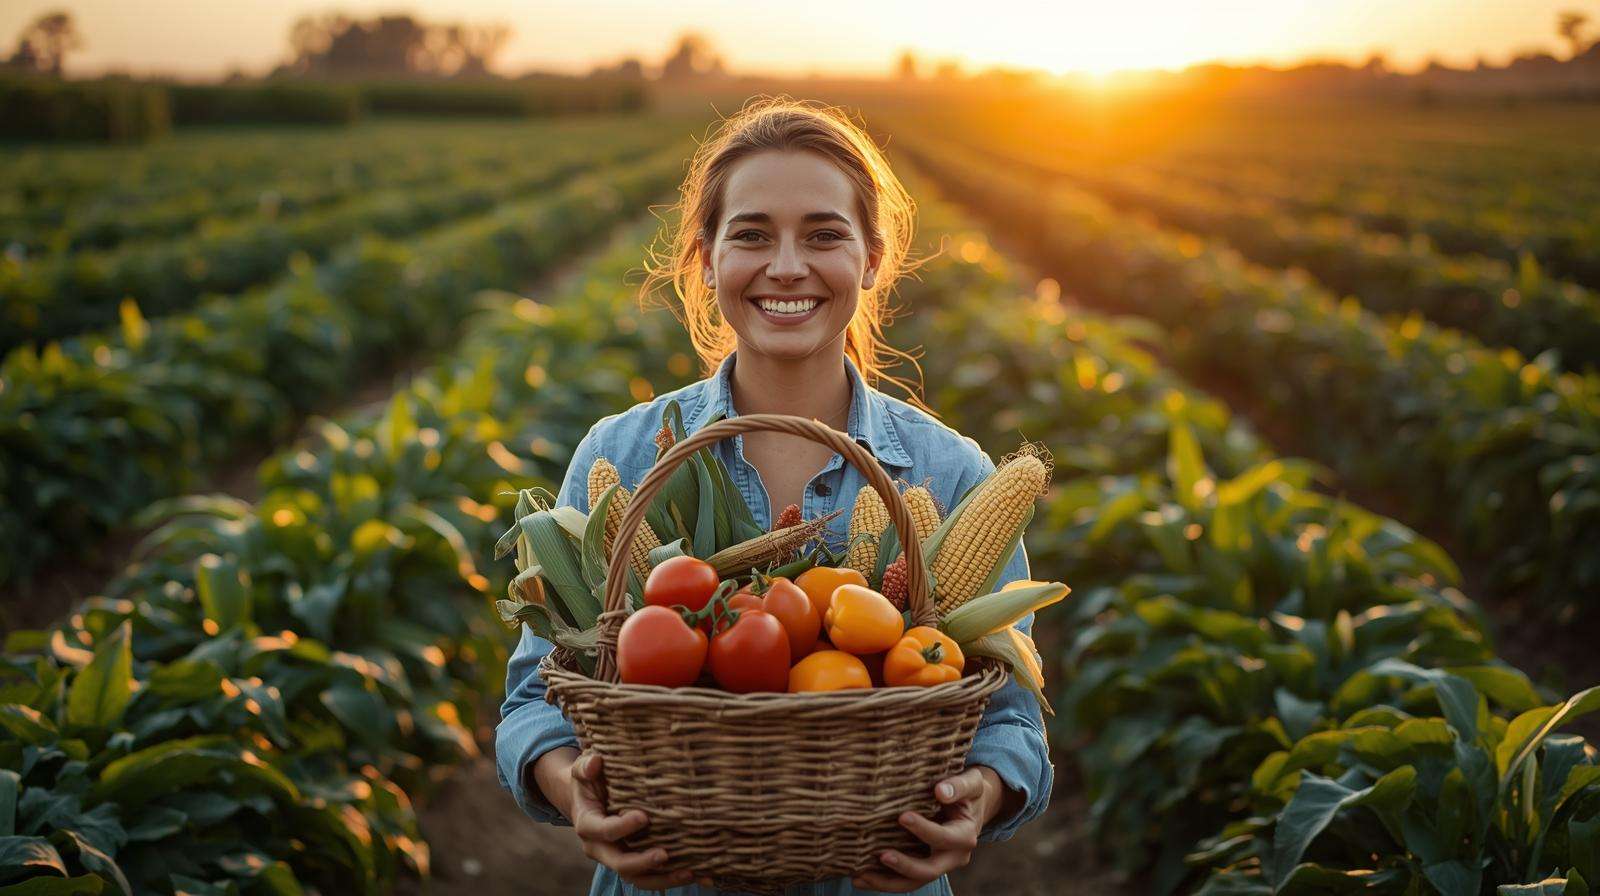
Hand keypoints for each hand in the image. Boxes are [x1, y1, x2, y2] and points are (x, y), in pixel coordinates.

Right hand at [568, 751, 694, 890]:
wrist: (587, 801)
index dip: (622, 827)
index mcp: (588, 825)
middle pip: (620, 863)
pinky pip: (650, 877)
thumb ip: (587, 766)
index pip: (603, 831)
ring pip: (637, 878)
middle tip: (665, 855)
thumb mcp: (583, 771)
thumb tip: (596, 762)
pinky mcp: (633, 863)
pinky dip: (671, 878)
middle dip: (643, 862)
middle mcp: (600, 848)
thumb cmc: (589, 782)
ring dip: (663, 878)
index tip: (644, 817)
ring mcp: (616, 858)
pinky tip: (697, 874)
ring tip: (689, 873)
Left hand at [852, 766, 1007, 892]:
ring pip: (913, 882)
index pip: (944, 838)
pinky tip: (860, 878)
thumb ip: (958, 786)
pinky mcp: (924, 868)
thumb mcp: (970, 784)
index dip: (924, 829)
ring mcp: (938, 866)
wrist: (972, 807)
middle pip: (929, 870)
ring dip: (887, 882)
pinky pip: (904, 880)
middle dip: (905, 865)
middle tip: (881, 855)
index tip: (902, 816)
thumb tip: (940, 791)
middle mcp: (954, 857)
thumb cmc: (968, 791)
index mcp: (965, 836)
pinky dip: (883, 881)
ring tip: (860, 877)